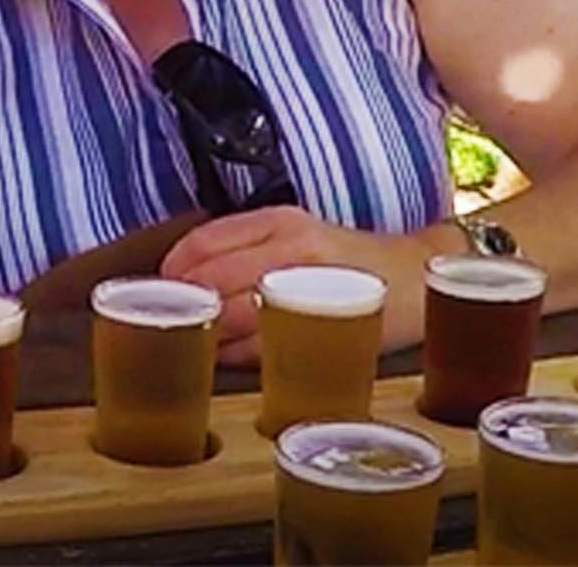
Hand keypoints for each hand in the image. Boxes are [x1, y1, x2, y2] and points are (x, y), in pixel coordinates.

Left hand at [161, 205, 433, 365]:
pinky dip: (238, 355)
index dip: (173, 270)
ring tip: (194, 343)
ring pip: (234, 314)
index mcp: (277, 219)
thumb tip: (182, 277)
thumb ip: (245, 247)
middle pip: (212, 280)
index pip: (203, 241)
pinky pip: (267, 343)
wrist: (417, 276)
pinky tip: (230, 358)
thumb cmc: (346, 261)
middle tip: (169, 321)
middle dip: (183, 305)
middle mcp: (291, 243)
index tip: (160, 288)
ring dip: (205, 335)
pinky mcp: (328, 318)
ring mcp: (310, 280)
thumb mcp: (295, 234)